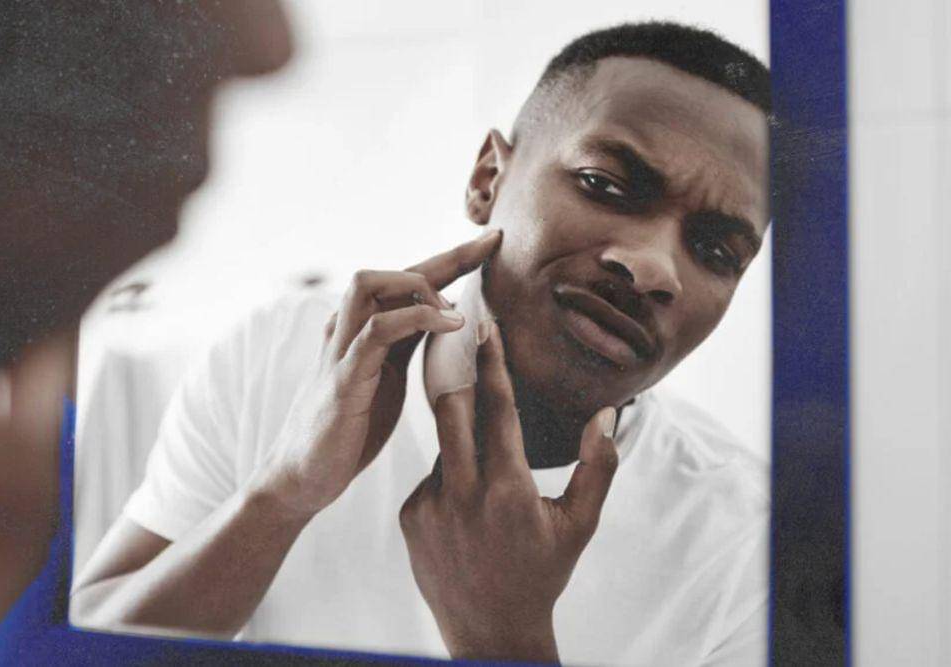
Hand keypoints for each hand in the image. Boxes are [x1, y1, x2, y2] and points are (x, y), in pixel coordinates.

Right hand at [248, 230, 501, 519]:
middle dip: (445, 257)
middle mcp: (348, 330)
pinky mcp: (343, 379)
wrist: (303, 477)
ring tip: (459, 311)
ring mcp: (341, 351)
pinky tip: (449, 324)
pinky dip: (415, 318)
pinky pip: (375, 331)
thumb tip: (451, 322)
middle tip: (488, 253)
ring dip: (421, 284)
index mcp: (364, 330)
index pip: (408, 282)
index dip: (451, 259)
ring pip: (369, 284)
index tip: (492, 242)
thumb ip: (408, 346)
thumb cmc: (348, 429)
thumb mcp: (387, 379)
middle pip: (391, 271)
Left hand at [399, 321, 618, 663]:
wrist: (489, 630)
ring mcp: (429, 506)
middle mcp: (463, 494)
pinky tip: (467, 513)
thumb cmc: (543, 574)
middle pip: (451, 410)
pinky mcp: (409, 518)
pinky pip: (429, 477)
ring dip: (463, 441)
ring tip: (487, 476)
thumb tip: (607, 414)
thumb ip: (597, 467)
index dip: (493, 363)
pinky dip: (450, 479)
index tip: (485, 327)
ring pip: (443, 445)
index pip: (498, 409)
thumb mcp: (579, 525)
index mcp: (508, 490)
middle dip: (463, 383)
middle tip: (470, 362)